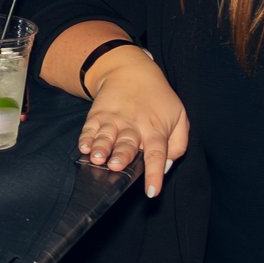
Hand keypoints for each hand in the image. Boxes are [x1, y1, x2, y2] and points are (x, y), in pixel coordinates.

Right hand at [80, 51, 186, 198]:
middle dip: (121, 156)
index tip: (151, 192)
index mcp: (155, 130)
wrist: (130, 70)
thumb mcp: (179, 117)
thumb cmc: (158, 98)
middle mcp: (133, 126)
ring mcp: (113, 120)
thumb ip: (178, 144)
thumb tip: (165, 166)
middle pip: (127, 144)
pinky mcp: (97, 115)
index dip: (154, 174)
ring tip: (97, 157)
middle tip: (116, 166)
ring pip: (107, 136)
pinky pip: (90, 129)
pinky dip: (86, 138)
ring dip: (101, 148)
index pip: (157, 154)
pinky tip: (84, 146)